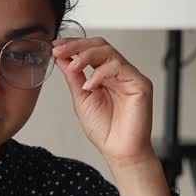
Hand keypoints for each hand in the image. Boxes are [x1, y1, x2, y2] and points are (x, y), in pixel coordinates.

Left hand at [52, 37, 157, 165]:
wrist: (119, 150)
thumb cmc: (104, 130)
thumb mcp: (81, 99)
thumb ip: (73, 77)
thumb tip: (62, 58)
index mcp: (104, 76)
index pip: (90, 51)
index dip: (73, 45)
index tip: (55, 47)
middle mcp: (118, 74)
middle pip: (100, 45)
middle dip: (77, 45)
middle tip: (60, 50)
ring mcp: (130, 77)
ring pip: (109, 52)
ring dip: (86, 56)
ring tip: (73, 67)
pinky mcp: (140, 84)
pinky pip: (119, 68)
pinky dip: (101, 73)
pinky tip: (89, 85)